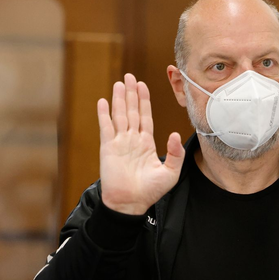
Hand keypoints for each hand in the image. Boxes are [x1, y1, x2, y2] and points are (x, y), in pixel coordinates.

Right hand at [97, 73, 184, 214]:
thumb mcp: (170, 173)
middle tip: (129, 76)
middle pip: (132, 111)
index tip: (143, 85)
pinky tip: (103, 101)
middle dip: (131, 93)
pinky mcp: (108, 148)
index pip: (145, 116)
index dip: (144, 101)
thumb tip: (173, 133)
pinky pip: (106, 127)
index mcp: (146, 143)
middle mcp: (132, 140)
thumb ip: (175, 153)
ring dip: (119, 99)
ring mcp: (119, 142)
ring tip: (119, 83)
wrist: (130, 203)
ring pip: (119, 115)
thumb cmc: (150, 191)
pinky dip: (104, 114)